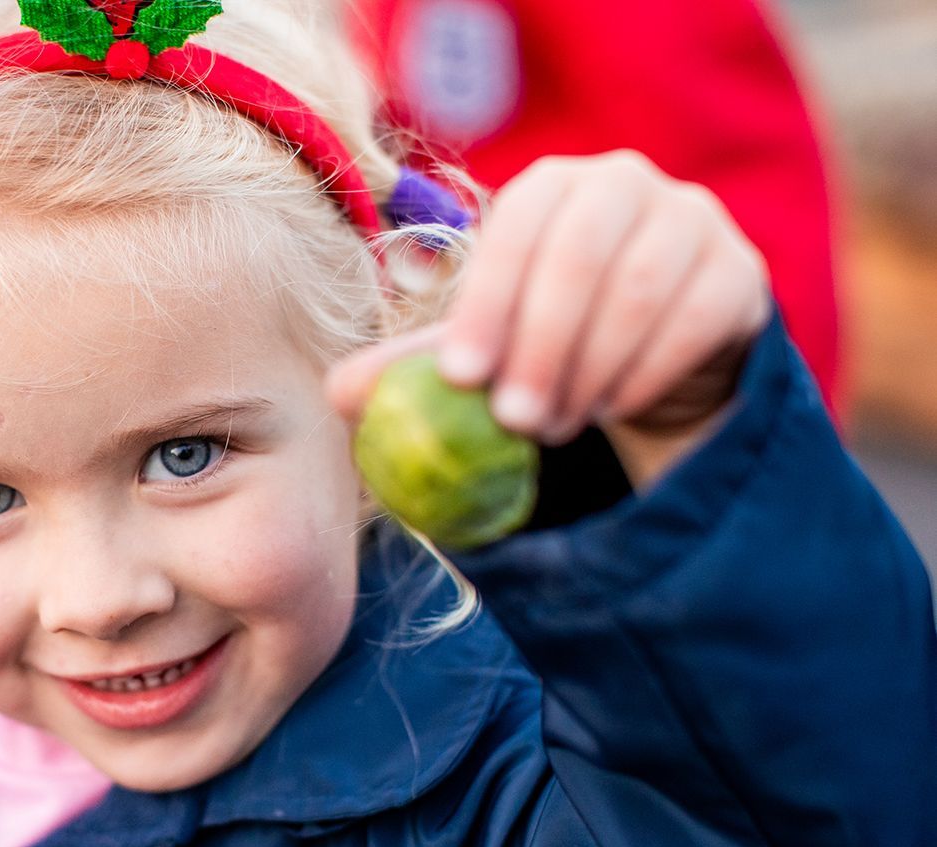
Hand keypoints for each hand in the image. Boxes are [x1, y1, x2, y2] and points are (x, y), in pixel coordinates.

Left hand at [331, 152, 771, 489]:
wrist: (643, 367)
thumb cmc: (543, 346)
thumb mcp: (478, 354)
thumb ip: (411, 368)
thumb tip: (340, 394)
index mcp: (549, 186)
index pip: (516, 227)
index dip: (486, 302)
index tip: (459, 379)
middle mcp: (625, 184)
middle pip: (582, 255)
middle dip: (540, 346)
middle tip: (511, 420)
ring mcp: (692, 222)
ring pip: (640, 291)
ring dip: (589, 370)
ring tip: (552, 427)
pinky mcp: (740, 274)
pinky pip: (697, 321)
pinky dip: (645, 374)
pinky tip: (611, 408)